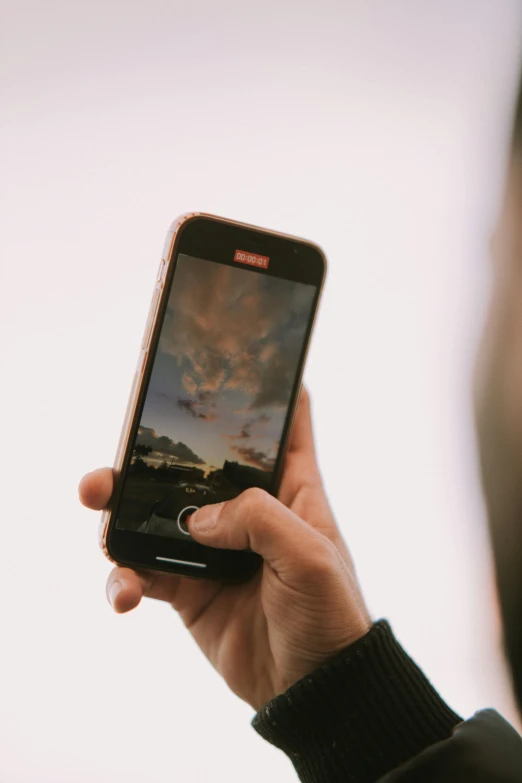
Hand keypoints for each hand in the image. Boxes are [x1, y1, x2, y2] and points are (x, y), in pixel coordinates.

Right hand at [79, 389, 370, 709]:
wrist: (314, 690)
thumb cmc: (331, 615)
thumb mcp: (311, 557)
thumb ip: (258, 521)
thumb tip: (197, 520)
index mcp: (290, 490)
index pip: (284, 425)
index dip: (264, 391)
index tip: (230, 362)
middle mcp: (247, 511)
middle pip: (195, 465)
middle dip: (156, 453)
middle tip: (120, 452)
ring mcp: (214, 548)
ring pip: (157, 513)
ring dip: (122, 510)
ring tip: (99, 509)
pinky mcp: (189, 588)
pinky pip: (145, 573)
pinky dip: (125, 579)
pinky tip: (125, 593)